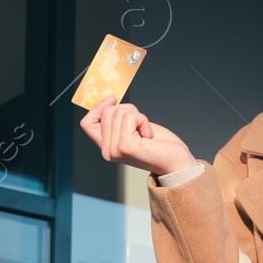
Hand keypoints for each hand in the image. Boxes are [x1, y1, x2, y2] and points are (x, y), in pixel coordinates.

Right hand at [79, 96, 196, 177]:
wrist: (176, 162)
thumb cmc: (158, 145)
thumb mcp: (133, 128)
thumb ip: (117, 120)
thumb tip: (109, 101)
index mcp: (106, 147)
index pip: (86, 123)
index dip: (97, 107)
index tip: (113, 100)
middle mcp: (107, 151)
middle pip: (106, 112)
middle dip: (127, 110)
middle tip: (140, 126)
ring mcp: (115, 150)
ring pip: (118, 112)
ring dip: (137, 116)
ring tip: (145, 133)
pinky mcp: (125, 146)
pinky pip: (130, 117)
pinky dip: (143, 121)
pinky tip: (149, 135)